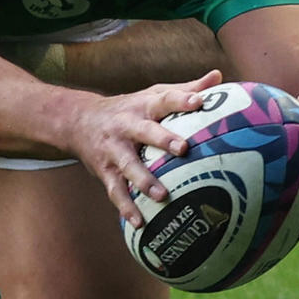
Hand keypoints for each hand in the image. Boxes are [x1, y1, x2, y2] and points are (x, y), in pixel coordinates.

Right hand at [72, 70, 222, 224]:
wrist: (79, 121)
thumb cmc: (129, 108)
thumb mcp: (153, 94)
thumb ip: (185, 88)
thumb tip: (218, 76)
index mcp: (143, 106)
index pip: (164, 99)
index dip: (182, 99)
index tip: (199, 101)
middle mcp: (127, 126)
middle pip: (145, 131)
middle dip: (162, 139)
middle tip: (182, 148)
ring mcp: (114, 150)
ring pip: (128, 165)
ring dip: (144, 180)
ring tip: (163, 196)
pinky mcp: (105, 171)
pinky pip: (115, 191)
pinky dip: (126, 207)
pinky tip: (140, 223)